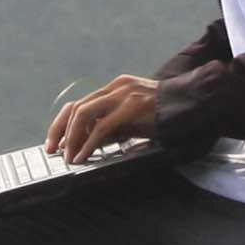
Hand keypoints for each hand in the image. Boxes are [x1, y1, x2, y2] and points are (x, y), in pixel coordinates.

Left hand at [45, 74, 163, 162]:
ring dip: (72, 137)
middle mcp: (115, 88)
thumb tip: (90, 142)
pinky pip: (102, 126)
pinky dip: (89, 143)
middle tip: (53, 150)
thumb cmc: (164, 114)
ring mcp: (123, 96)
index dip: (63, 123)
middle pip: (76, 107)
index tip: (56, 142)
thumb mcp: (134, 118)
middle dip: (60, 130)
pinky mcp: (131, 108)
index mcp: (115, 88)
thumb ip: (113, 125)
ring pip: (84, 114)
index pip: (80, 103)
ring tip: (70, 156)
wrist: (191, 103)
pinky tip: (84, 155)